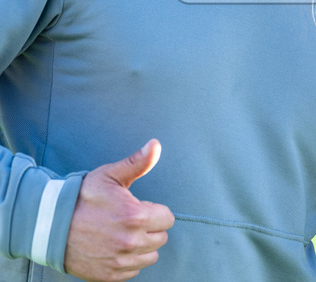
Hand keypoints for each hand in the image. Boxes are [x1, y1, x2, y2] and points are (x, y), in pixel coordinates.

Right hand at [63, 139, 174, 280]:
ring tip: (122, 234)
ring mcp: (119, 261)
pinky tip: (115, 248)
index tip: (139, 208)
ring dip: (141, 246)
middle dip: (150, 228)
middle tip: (129, 221)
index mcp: (136, 217)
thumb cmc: (82, 198)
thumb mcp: (110, 175)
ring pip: (150, 256)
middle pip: (160, 238)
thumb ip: (138, 162)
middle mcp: (130, 242)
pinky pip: (133, 270)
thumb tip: (156, 144)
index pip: (168, 219)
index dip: (155, 211)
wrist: (49, 224)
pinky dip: (128, 261)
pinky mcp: (109, 275)